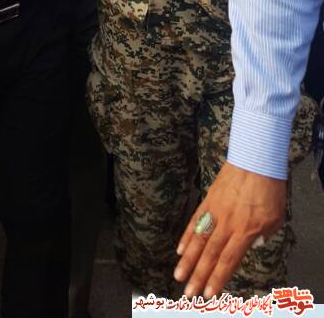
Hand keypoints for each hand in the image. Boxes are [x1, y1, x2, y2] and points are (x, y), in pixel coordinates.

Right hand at [174, 162, 285, 298]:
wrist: (256, 158)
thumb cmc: (270, 189)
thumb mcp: (274, 218)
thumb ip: (261, 236)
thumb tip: (249, 247)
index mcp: (245, 231)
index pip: (228, 261)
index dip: (217, 279)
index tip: (208, 294)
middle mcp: (227, 224)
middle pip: (210, 255)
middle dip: (198, 276)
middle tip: (187, 293)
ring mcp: (215, 211)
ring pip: (199, 240)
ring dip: (188, 260)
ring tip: (178, 275)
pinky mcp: (208, 199)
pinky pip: (196, 220)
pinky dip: (187, 235)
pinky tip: (180, 249)